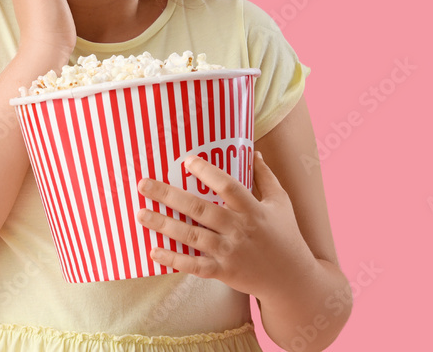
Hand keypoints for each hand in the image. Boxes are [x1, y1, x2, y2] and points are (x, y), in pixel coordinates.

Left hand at [134, 152, 316, 297]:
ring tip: (140, 213)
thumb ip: (265, 177)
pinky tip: (153, 251)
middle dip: (169, 196)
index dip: (207, 172)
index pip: (228, 186)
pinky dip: (173, 260)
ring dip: (164, 225)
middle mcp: (239, 230)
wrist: (291, 280)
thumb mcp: (280, 202)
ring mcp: (229, 253)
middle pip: (200, 210)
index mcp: (253, 209)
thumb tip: (253, 151)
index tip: (186, 160)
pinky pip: (194, 266)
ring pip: (192, 237)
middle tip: (144, 184)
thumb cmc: (286, 235)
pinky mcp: (223, 272)